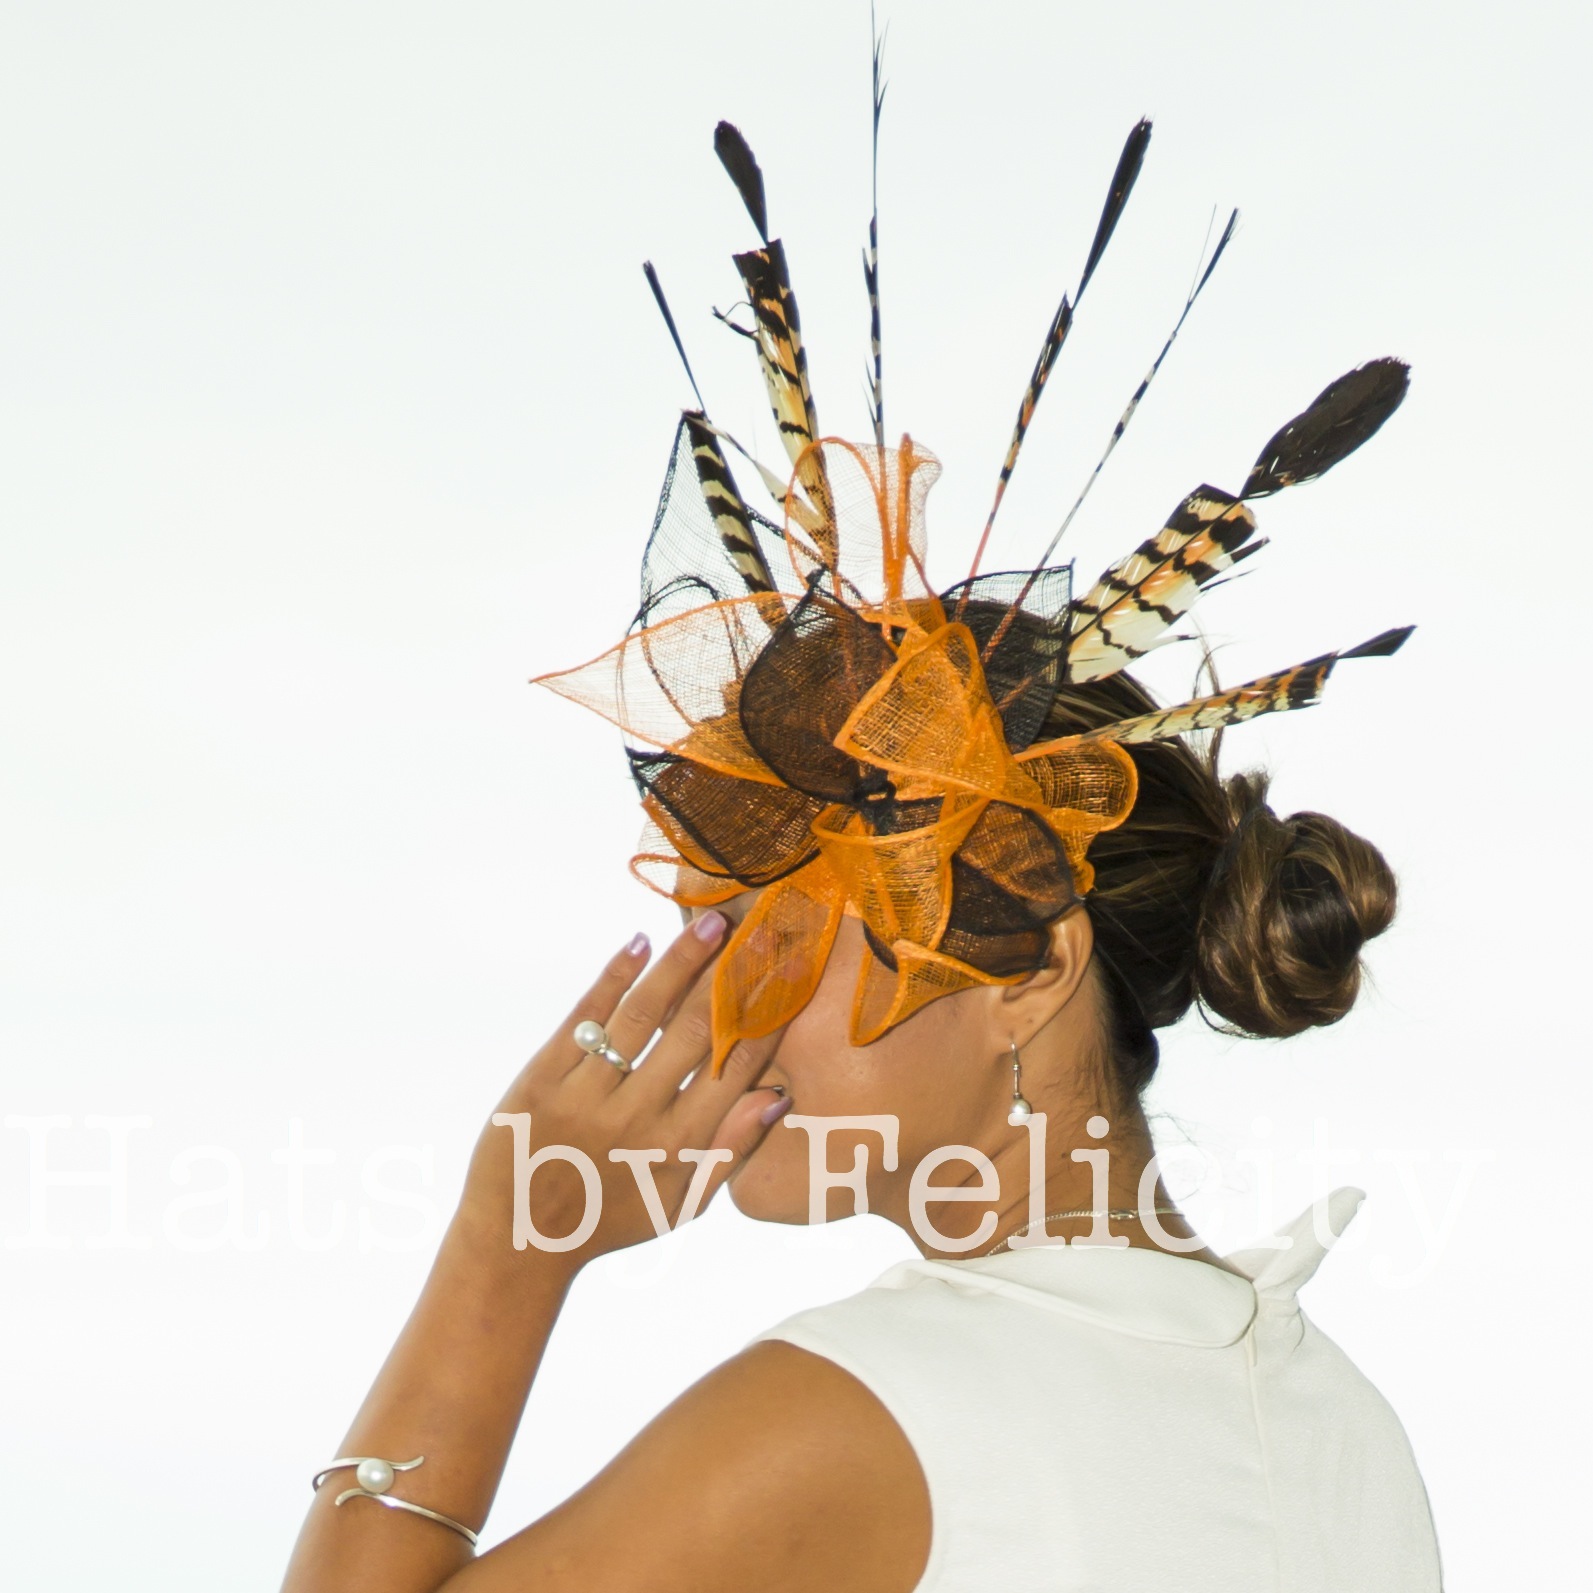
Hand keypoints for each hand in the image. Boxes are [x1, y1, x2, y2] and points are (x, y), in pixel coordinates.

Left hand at [455, 911, 787, 1273]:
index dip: (768, 1017)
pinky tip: (639, 942)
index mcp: (677, 1148)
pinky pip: (585, 1017)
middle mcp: (636, 1118)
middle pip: (696, 1031)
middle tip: (761, 931)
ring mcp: (586, 1095)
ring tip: (711, 922)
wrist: (517, 1243)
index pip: (736, 1068)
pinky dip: (613, 977)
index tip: (791, 971)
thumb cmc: (612, 1220)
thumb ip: (730, 1151)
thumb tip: (779, 1095)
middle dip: (733, 976)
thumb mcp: (681, 1203)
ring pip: (643, 1013)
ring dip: (681, 962)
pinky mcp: (541, 1079)